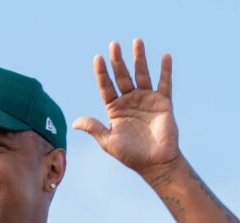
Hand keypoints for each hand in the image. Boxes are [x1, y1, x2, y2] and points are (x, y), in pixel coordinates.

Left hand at [73, 40, 179, 174]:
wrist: (155, 163)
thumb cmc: (131, 155)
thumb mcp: (108, 141)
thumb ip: (94, 128)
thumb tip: (74, 123)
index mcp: (114, 109)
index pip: (106, 87)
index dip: (102, 73)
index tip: (97, 59)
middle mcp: (129, 101)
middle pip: (122, 76)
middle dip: (118, 61)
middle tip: (114, 44)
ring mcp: (146, 100)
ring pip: (142, 75)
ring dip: (139, 58)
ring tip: (137, 41)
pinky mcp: (163, 103)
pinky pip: (165, 83)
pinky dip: (166, 70)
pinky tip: (165, 57)